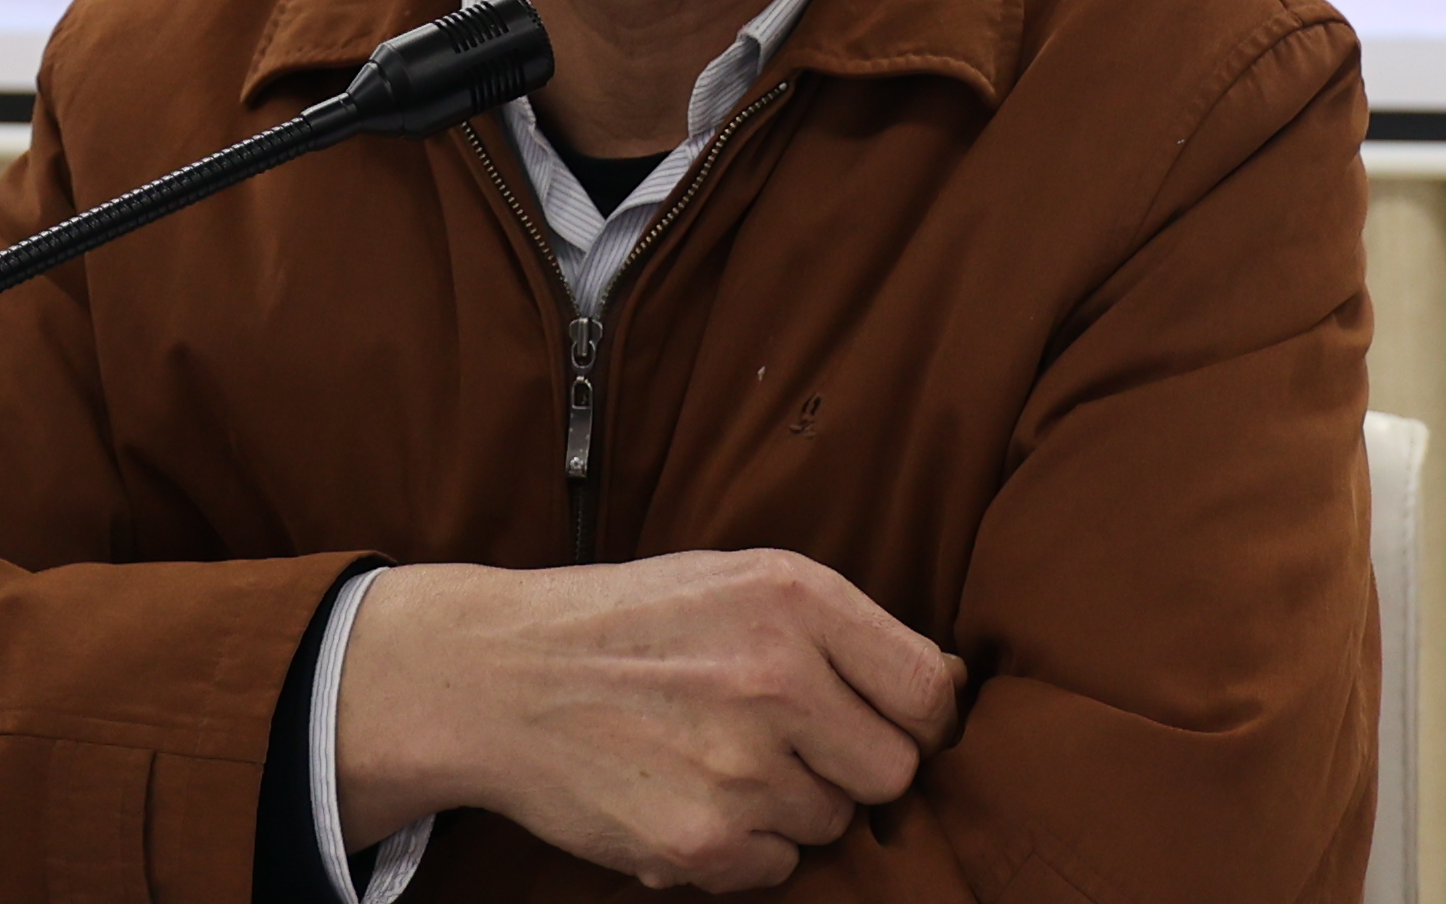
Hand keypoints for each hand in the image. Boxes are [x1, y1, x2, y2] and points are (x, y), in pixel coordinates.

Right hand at [334, 549, 968, 889]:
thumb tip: (944, 689)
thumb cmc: (633, 623)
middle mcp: (777, 679)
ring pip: (831, 823)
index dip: (919, 718)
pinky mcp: (700, 841)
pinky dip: (742, 845)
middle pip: (893, 771)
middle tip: (791, 744)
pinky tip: (688, 794)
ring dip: (790, 805)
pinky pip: (774, 866)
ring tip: (717, 757)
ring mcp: (739, 767)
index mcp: (796, 599)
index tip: (888, 723)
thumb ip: (839, 628)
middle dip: (852, 767)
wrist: (502, 675)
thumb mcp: (740, 580)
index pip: (928, 690)